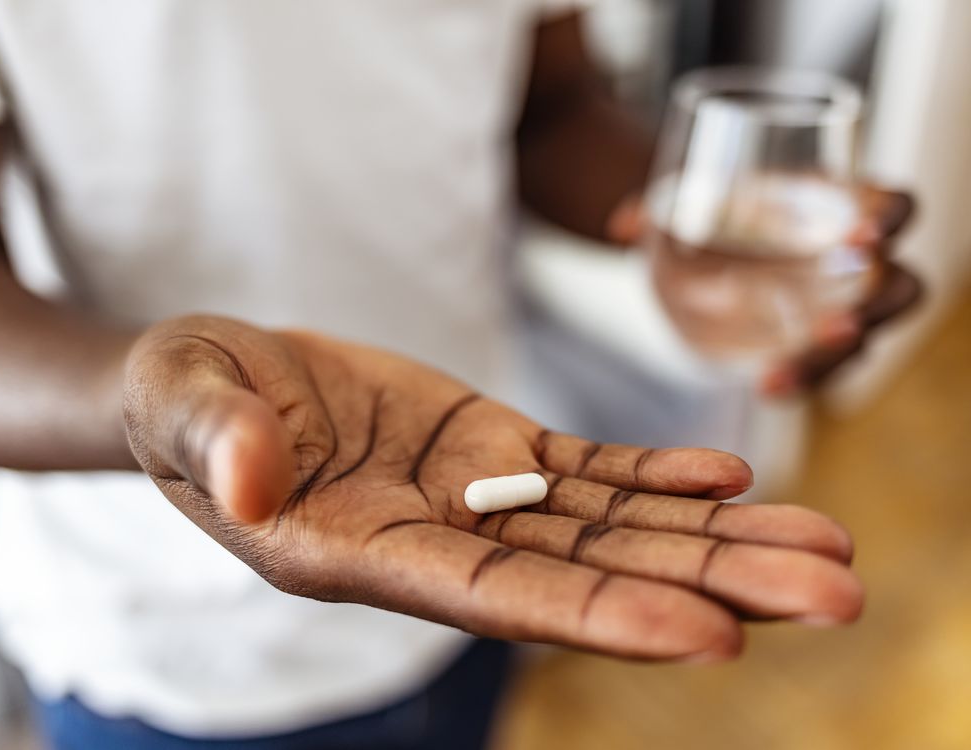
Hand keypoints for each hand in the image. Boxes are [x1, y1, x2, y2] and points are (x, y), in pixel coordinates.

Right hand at [124, 316, 861, 661]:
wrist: (220, 381)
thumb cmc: (186, 400)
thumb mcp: (182, 402)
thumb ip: (214, 436)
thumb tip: (250, 471)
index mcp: (360, 553)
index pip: (495, 599)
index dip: (598, 617)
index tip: (710, 635)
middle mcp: (435, 541)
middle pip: (589, 576)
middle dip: (709, 587)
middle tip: (834, 597)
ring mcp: (471, 496)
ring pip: (610, 528)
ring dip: (716, 538)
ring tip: (822, 548)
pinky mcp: (488, 448)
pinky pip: (584, 472)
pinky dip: (655, 478)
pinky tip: (727, 480)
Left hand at [606, 184, 923, 394]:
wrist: (693, 253)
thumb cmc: (708, 213)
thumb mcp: (684, 202)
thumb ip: (656, 208)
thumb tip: (623, 225)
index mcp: (837, 207)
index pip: (892, 207)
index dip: (888, 217)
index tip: (861, 232)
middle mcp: (851, 263)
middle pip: (898, 285)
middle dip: (879, 303)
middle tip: (839, 322)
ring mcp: (835, 311)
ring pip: (865, 338)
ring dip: (834, 357)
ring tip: (786, 372)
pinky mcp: (809, 349)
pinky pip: (822, 370)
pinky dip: (800, 379)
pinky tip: (765, 387)